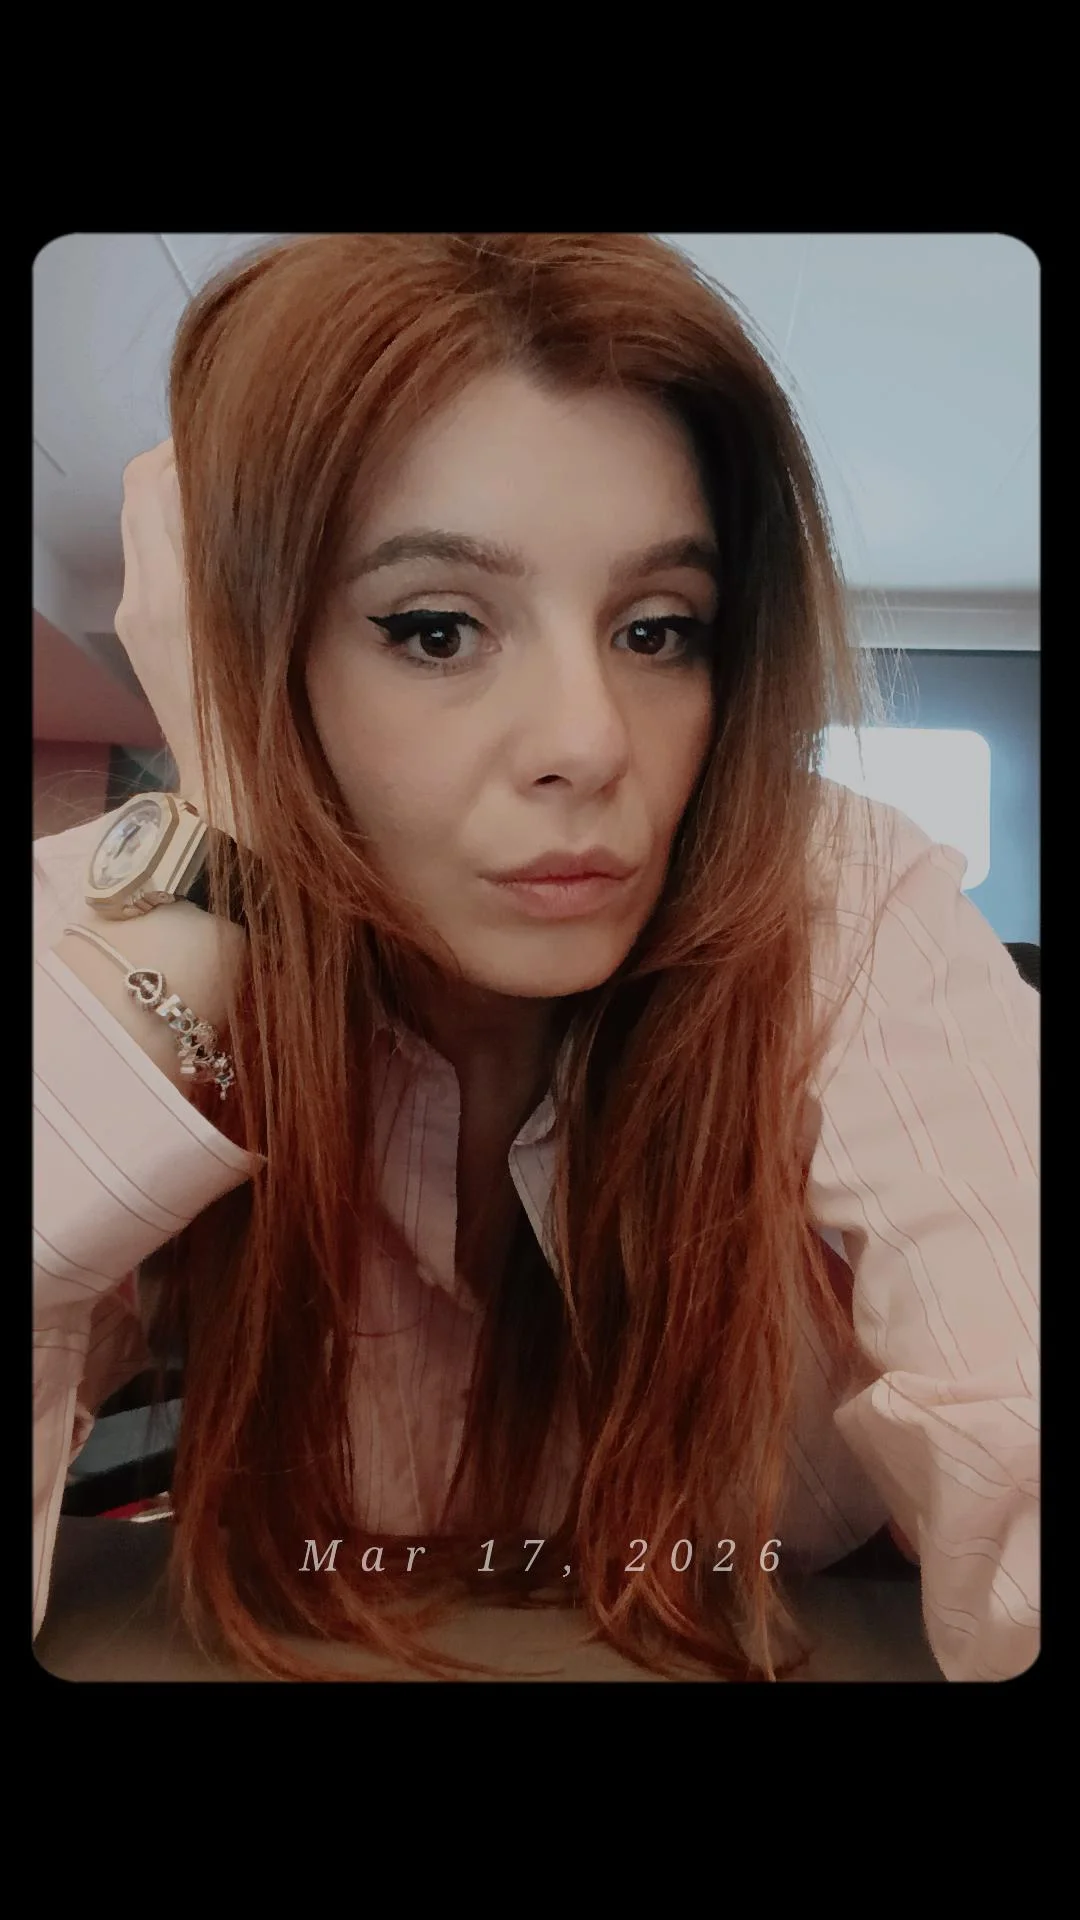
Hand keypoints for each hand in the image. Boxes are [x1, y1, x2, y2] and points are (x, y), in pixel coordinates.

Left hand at [113, 439, 236, 840]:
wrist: (233, 798)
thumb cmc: (275, 729)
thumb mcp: (280, 633)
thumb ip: (258, 560)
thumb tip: (267, 494)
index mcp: (180, 594)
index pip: (163, 477)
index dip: (200, 447)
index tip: (245, 443)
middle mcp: (146, 594)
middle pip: (142, 485)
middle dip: (183, 463)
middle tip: (236, 463)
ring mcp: (135, 612)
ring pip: (138, 516)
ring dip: (174, 496)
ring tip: (228, 501)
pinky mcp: (135, 630)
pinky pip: (143, 554)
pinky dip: (170, 534)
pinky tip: (213, 552)